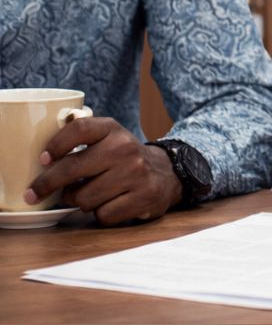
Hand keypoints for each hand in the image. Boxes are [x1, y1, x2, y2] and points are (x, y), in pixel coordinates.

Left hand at [25, 116, 182, 225]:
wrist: (167, 173)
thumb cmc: (123, 159)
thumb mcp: (108, 141)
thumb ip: (81, 142)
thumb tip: (43, 158)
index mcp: (113, 130)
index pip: (80, 128)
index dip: (57, 144)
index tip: (43, 159)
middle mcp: (125, 148)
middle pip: (72, 168)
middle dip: (47, 184)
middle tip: (33, 194)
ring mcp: (136, 173)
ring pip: (83, 198)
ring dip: (80, 202)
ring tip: (91, 195)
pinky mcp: (143, 197)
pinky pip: (103, 215)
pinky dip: (101, 214)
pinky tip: (111, 204)